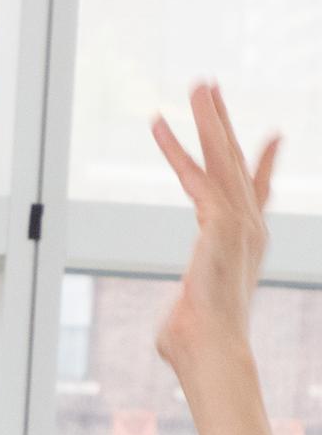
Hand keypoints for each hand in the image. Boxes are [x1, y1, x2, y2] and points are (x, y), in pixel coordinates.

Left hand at [153, 83, 279, 374]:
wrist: (212, 350)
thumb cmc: (197, 342)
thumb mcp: (192, 313)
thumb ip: (187, 305)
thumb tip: (178, 325)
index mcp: (242, 242)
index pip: (256, 193)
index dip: (263, 164)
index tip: (274, 138)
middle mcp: (247, 225)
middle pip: (234, 163)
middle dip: (222, 124)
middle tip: (211, 90)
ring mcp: (238, 221)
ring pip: (220, 157)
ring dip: (207, 119)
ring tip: (197, 85)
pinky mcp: (221, 221)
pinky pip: (196, 174)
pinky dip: (177, 148)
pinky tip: (160, 123)